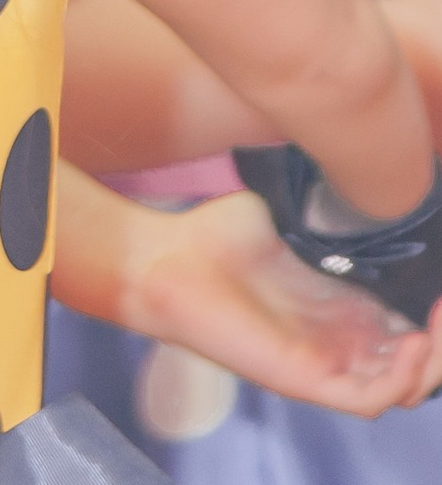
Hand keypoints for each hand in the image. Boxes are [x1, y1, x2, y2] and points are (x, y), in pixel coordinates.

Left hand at [121, 188, 441, 415]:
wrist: (163, 259)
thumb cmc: (216, 236)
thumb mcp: (289, 219)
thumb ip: (331, 214)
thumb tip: (363, 180)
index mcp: (344, 309)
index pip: (414, 326)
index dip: (438, 311)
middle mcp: (343, 341)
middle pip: (421, 361)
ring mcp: (327, 364)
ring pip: (407, 386)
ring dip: (435, 360)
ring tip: (439, 320)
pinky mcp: (307, 381)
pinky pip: (372, 397)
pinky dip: (403, 377)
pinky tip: (414, 342)